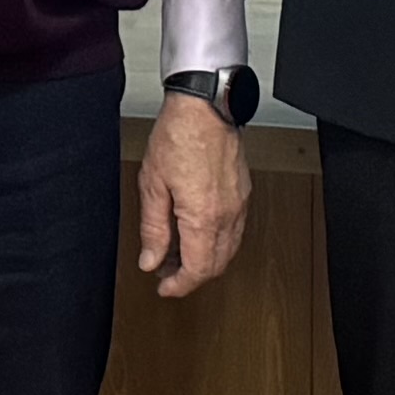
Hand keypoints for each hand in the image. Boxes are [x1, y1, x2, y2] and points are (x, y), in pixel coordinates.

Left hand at [135, 94, 249, 298]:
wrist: (205, 106)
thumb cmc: (178, 136)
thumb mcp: (152, 185)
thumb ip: (153, 228)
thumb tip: (151, 260)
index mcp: (203, 217)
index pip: (198, 270)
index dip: (180, 285)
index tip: (164, 288)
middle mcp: (227, 215)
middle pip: (216, 265)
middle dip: (192, 276)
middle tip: (166, 273)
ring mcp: (239, 204)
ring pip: (228, 250)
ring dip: (205, 260)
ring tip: (177, 252)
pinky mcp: (243, 193)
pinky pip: (234, 231)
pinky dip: (216, 241)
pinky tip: (195, 232)